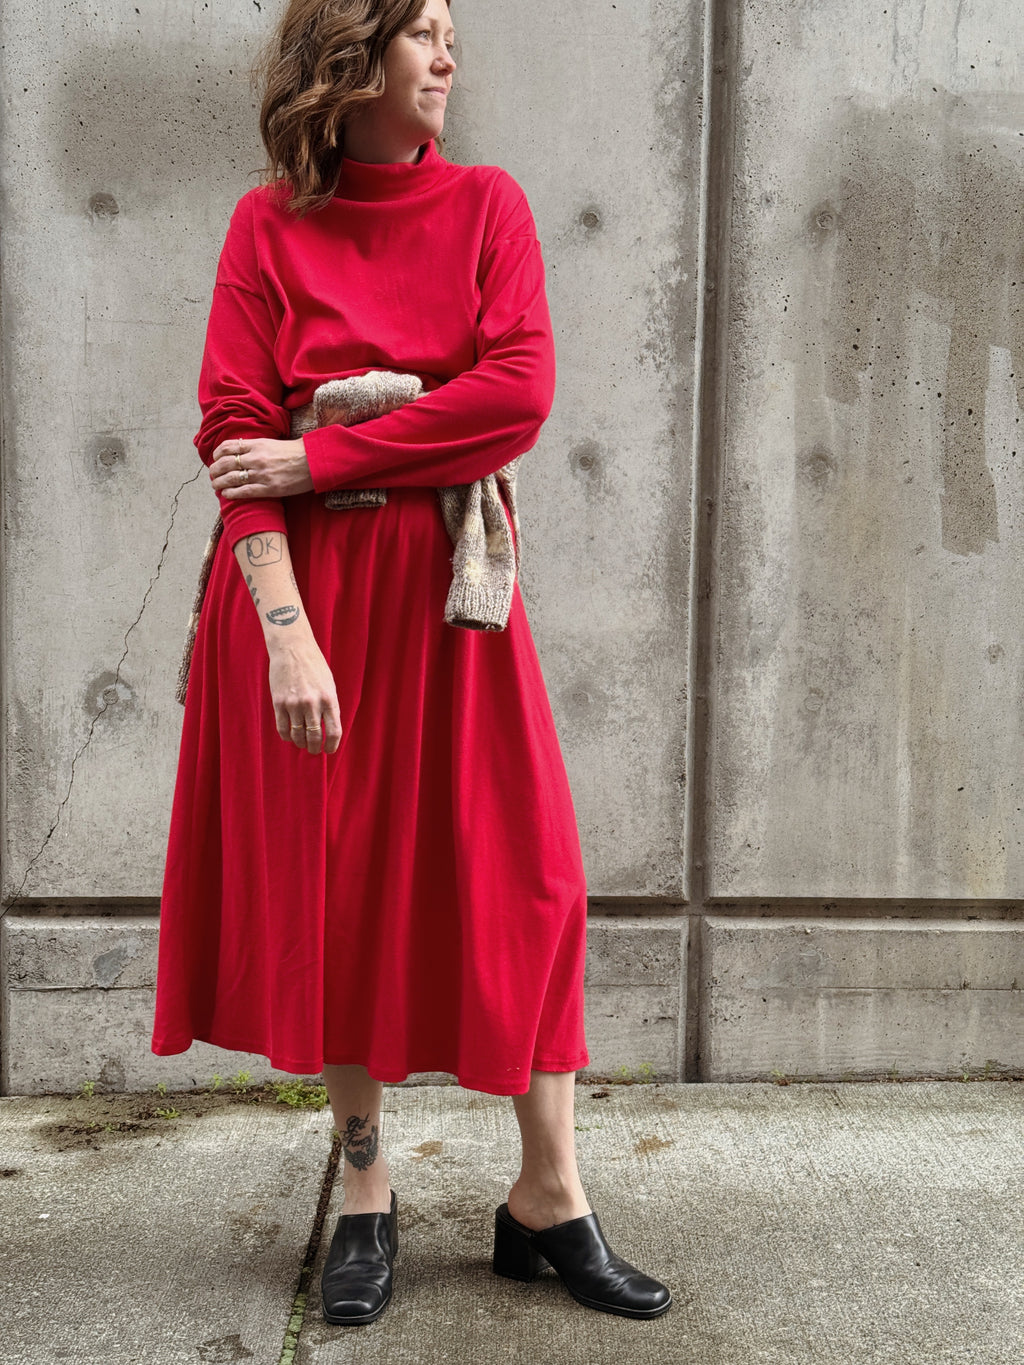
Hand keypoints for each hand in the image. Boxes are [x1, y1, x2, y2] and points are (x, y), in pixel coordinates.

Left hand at [210, 437, 313, 499]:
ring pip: (230, 478)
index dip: (217, 454)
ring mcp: (261, 474)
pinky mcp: (268, 488)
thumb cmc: (294, 452)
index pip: (228, 447)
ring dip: (219, 483)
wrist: (313, 462)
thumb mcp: (272, 443)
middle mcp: (256, 458)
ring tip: (216, 486)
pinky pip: (243, 492)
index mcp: (256, 444)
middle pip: (225, 463)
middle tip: (212, 475)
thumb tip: (239, 449)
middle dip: (214, 470)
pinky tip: (226, 495)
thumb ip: (255, 446)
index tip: (215, 459)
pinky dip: (231, 493)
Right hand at [267, 637, 341, 755]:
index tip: (328, 750)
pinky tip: (290, 736)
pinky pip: (282, 728)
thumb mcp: (329, 685)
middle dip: (314, 748)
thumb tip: (328, 730)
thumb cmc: (314, 666)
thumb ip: (329, 706)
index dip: (332, 746)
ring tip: (302, 744)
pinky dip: (287, 736)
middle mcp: (312, 703)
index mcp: (329, 699)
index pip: (334, 731)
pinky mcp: (279, 702)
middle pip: (314, 737)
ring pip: (297, 735)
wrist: (293, 649)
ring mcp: (294, 704)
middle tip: (313, 750)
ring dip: (301, 743)